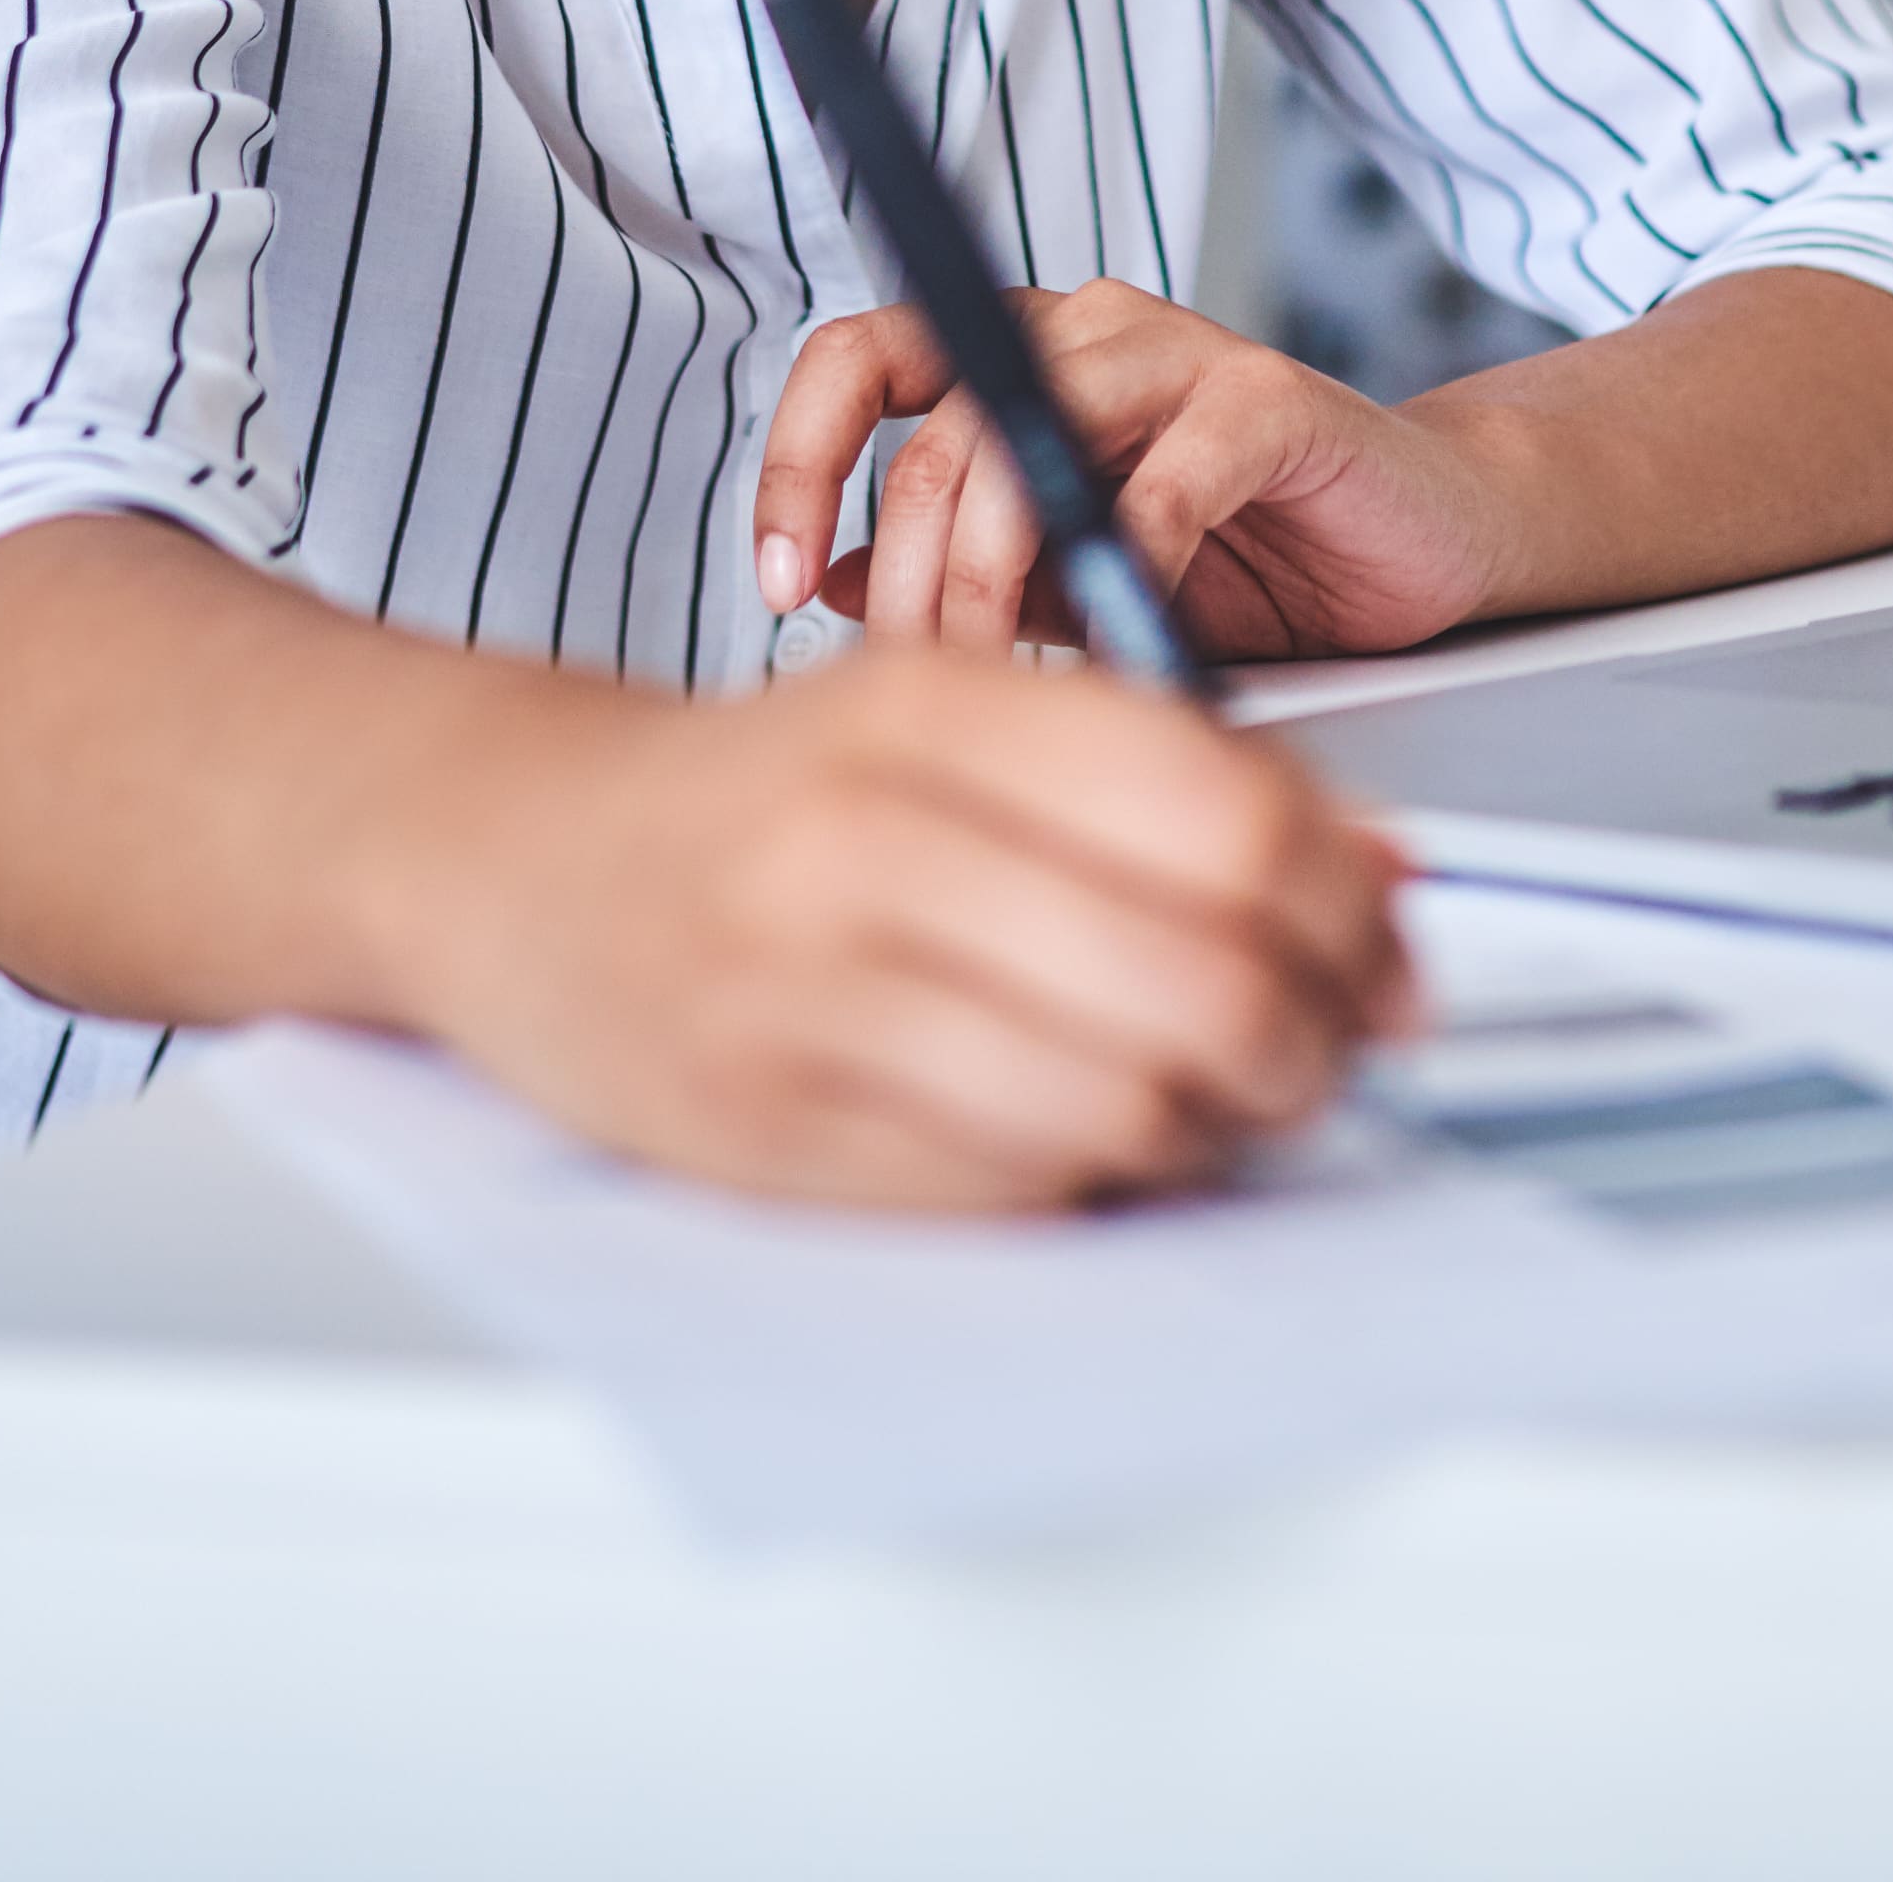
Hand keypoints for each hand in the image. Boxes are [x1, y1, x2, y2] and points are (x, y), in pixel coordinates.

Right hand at [392, 647, 1412, 1210]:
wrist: (506, 854)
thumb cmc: (758, 791)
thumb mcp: (941, 711)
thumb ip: (1151, 770)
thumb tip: (1377, 869)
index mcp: (928, 705)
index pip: (1226, 813)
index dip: (1350, 904)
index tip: (1386, 950)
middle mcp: (863, 840)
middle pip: (1202, 976)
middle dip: (1314, 1040)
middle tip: (1330, 1051)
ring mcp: (805, 994)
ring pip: (1122, 1101)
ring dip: (1220, 1127)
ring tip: (1225, 1102)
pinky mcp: (766, 1131)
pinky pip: (1008, 1187)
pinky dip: (1094, 1179)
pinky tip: (1097, 1138)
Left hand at [752, 286, 1531, 662]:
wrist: (1423, 547)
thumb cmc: (1253, 561)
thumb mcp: (1068, 581)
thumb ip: (957, 569)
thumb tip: (824, 586)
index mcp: (1017, 357)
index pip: (857, 361)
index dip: (796, 461)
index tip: (773, 584)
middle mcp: (1085, 333)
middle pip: (934, 431)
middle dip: (908, 583)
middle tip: (922, 687)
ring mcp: (1177, 354)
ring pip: (1025, 442)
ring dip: (993, 577)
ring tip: (1005, 675)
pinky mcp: (1269, 399)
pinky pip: (1162, 485)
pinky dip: (1128, 581)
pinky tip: (1128, 655)